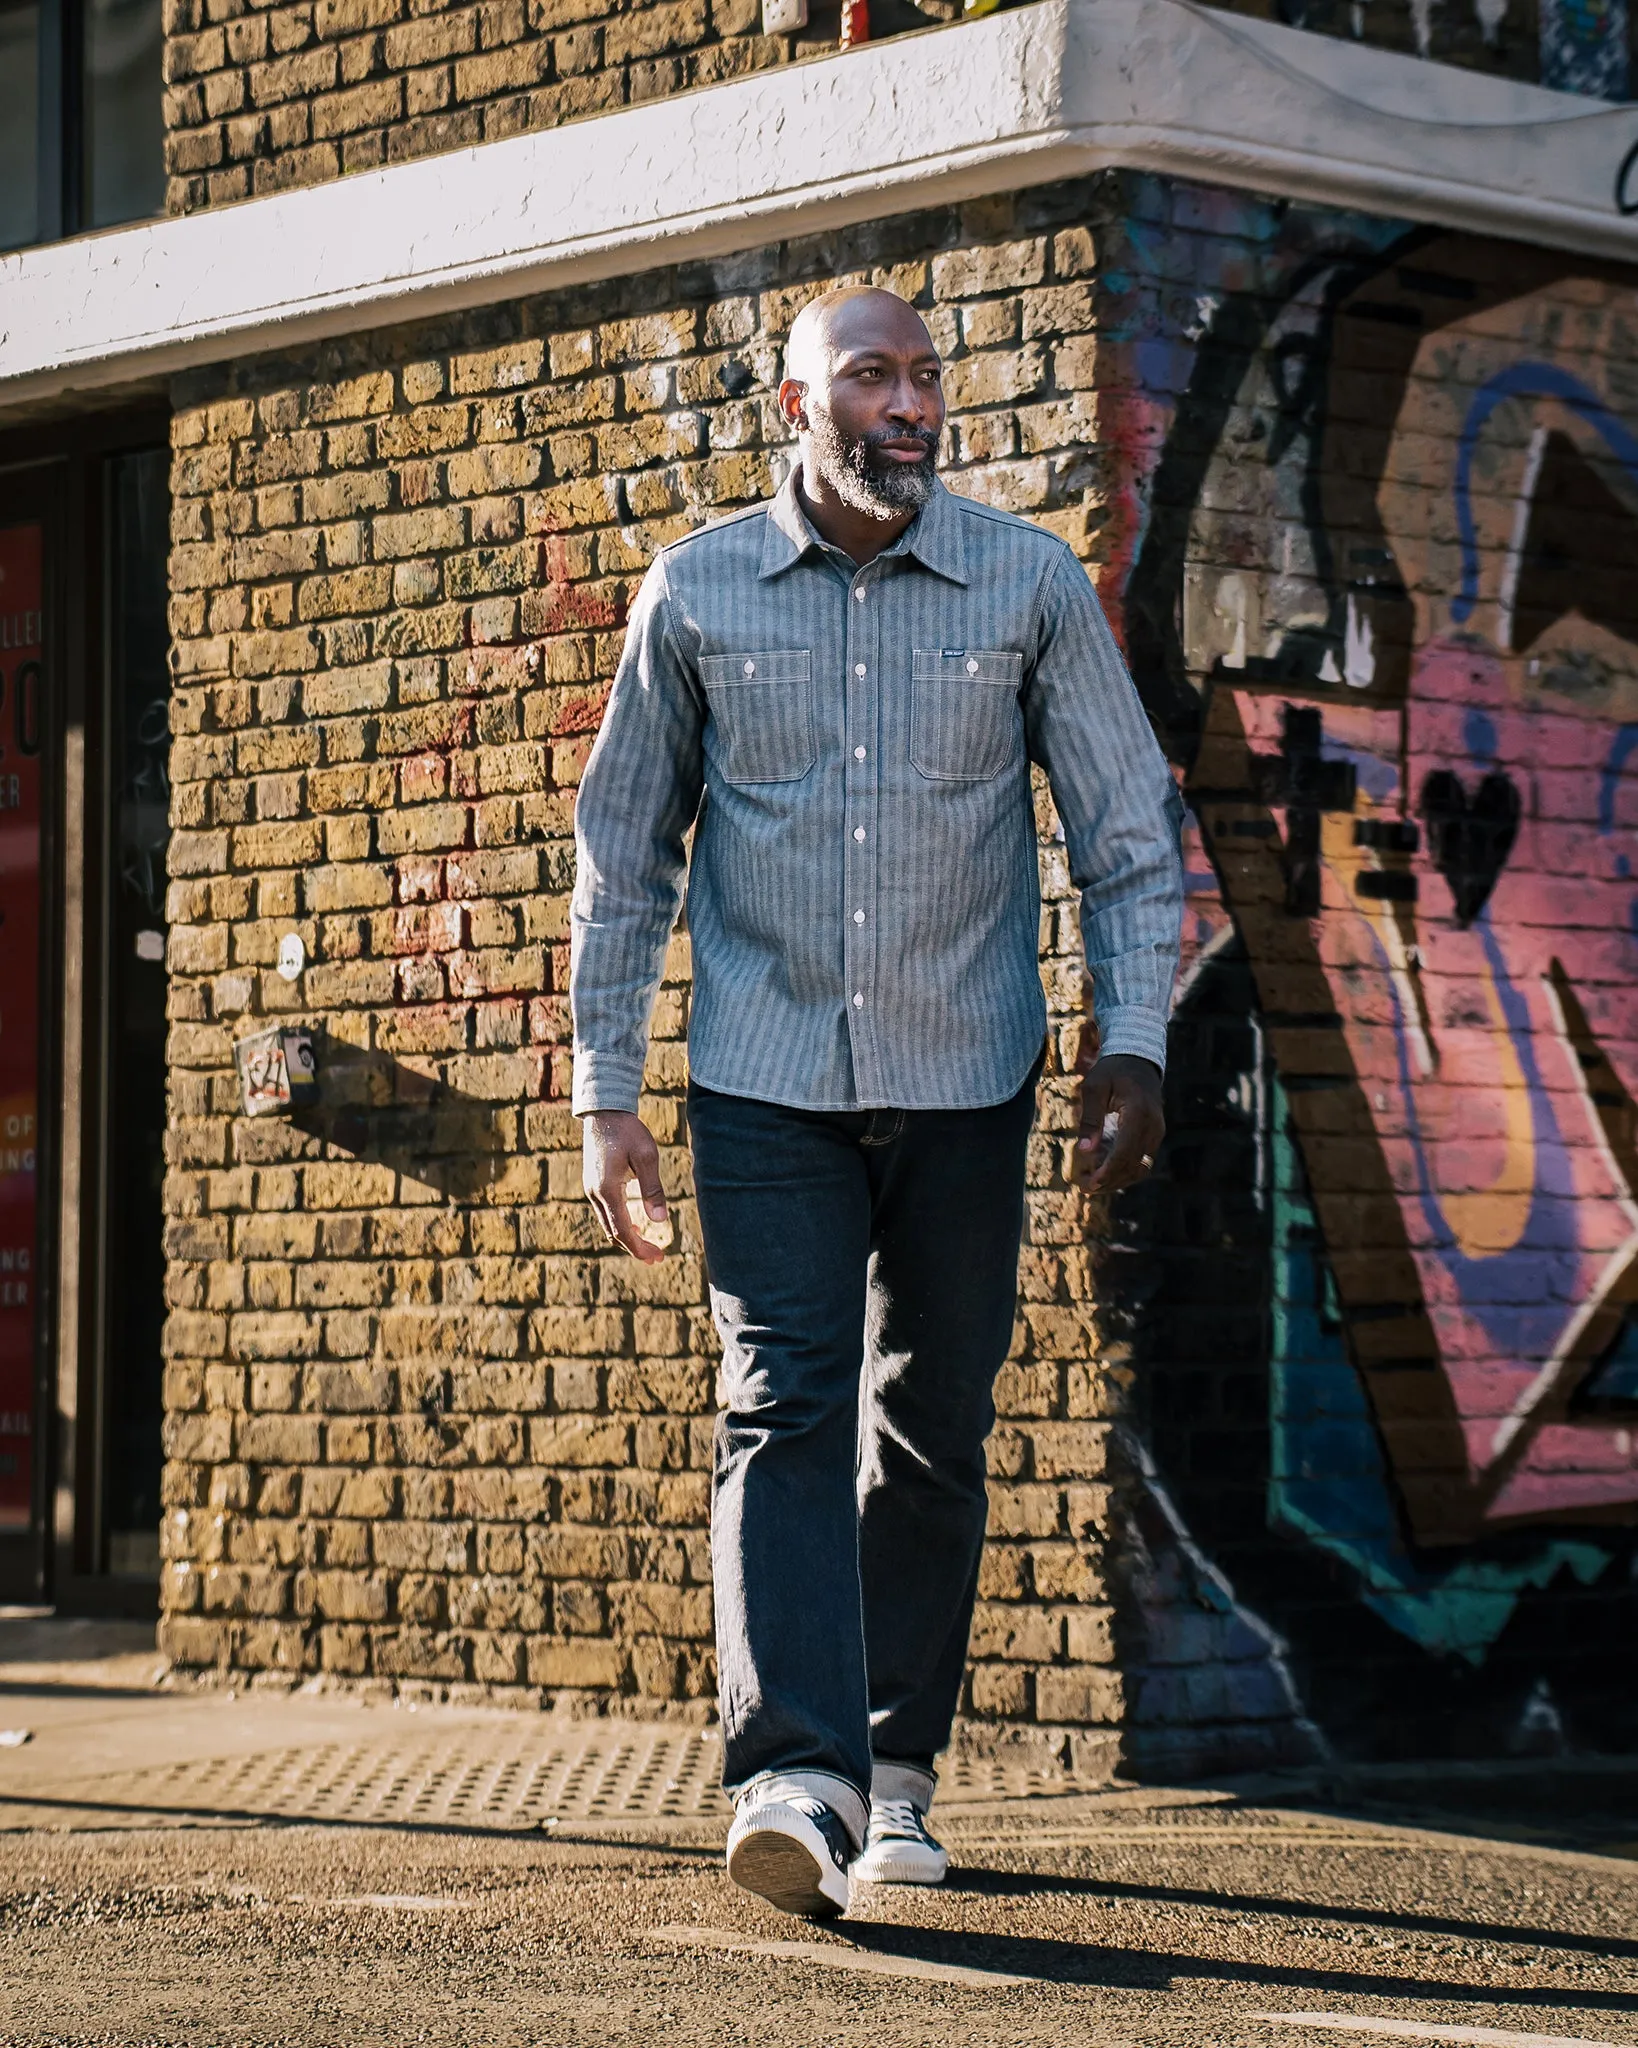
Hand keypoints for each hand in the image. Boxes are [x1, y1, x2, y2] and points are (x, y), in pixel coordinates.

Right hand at [582, 1110, 670, 1261]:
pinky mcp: (593, 1184)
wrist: (604, 1111)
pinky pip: (605, 1213)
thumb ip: (652, 1189)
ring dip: (627, 1237)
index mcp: (606, 1190)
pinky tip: (636, 1224)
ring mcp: (591, 1189)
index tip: (656, 1257)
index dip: (639, 1248)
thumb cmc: (628, 1131)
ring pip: (608, 1224)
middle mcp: (594, 1193)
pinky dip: (620, 1224)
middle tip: (657, 1257)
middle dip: (635, 1248)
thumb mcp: (647, 1156)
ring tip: (648, 1246)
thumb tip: (660, 1220)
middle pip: (613, 1232)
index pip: (622, 1231)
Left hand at [1074, 1054, 1163, 1193]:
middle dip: (1109, 1181)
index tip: (1089, 1184)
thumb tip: (1085, 1151)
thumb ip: (1090, 1119)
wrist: (1137, 1060)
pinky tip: (1103, 1172)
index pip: (1125, 1152)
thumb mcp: (1094, 1088)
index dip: (1108, 1172)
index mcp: (1138, 1113)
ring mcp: (1157, 1132)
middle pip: (1133, 1165)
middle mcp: (1153, 1126)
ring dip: (1117, 1180)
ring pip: (1140, 1167)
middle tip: (1084, 1188)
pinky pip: (1142, 1161)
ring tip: (1092, 1184)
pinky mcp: (1154, 1136)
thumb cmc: (1111, 1071)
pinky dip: (1124, 1170)